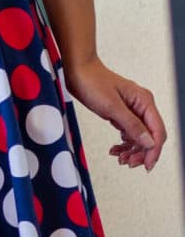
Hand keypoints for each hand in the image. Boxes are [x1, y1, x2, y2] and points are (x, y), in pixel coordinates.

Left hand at [63, 55, 166, 171]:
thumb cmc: (93, 82)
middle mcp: (142, 106)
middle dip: (141, 152)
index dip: (153, 150)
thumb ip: (132, 125)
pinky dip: (124, 143)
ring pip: (139, 136)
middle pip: (150, 136)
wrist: (78, 71)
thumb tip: (149, 142)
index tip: (146, 166)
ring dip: (132, 150)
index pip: (157, 131)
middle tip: (127, 163)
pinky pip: (129, 132)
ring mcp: (132, 110)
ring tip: (119, 158)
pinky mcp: (122, 113)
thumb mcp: (112, 107)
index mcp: (144, 102)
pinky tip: (115, 150)